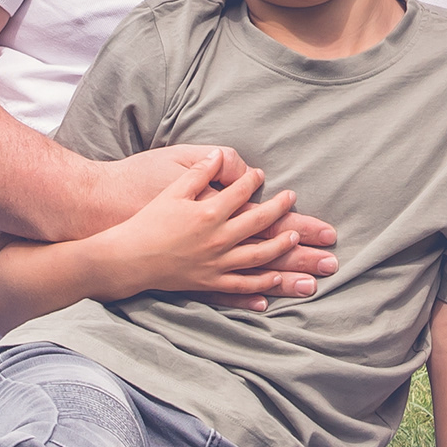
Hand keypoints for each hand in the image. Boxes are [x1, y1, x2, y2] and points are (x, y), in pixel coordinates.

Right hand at [94, 155, 323, 307]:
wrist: (122, 255)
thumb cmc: (143, 216)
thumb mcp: (169, 183)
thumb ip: (199, 170)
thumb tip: (222, 156)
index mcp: (210, 211)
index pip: (246, 195)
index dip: (260, 185)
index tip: (271, 179)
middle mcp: (218, 240)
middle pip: (265, 230)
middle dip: (297, 227)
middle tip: (324, 229)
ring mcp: (214, 265)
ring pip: (259, 261)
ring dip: (286, 256)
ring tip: (303, 249)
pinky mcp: (205, 283)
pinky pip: (237, 288)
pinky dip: (257, 289)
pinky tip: (272, 289)